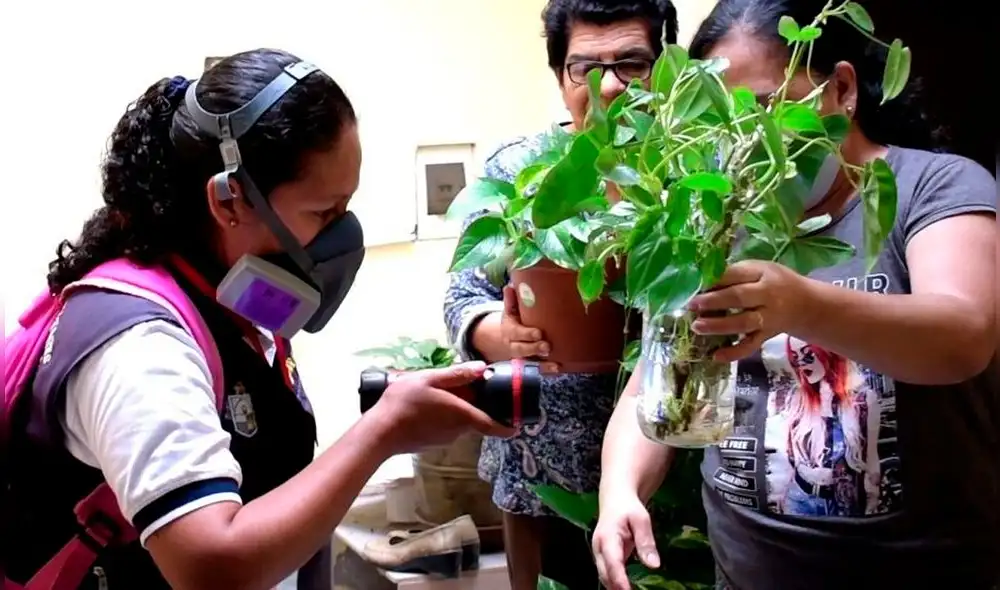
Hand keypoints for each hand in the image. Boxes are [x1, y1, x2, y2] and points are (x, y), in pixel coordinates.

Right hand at [372, 362, 515, 453]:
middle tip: (462, 388)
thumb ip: (456, 374)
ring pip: (458, 423)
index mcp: (462, 415)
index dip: (509, 426)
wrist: (379, 432)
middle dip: (474, 405)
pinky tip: (424, 408)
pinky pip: (445, 429)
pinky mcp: (432, 444)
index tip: (518, 425)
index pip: (494, 426)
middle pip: (474, 418)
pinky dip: (443, 418)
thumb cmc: (404, 403)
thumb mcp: (429, 379)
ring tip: (435, 394)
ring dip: (455, 410)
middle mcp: (458, 431)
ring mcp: (444, 440)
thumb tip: (481, 368)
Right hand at [500, 285, 558, 372]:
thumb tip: (510, 286)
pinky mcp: (533, 363)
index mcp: (509, 331)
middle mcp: (515, 346)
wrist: (508, 338)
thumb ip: (511, 300)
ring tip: (555, 363)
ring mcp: (524, 356)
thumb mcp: (510, 310)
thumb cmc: (514, 320)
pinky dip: (549, 370)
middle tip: (547, 346)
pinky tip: (559, 368)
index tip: (538, 333)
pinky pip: (540, 369)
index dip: (526, 334)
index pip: (516, 333)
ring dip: (543, 364)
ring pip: (532, 362)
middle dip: (534, 349)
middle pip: (522, 350)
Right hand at [592, 491, 658, 589]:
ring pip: (605, 576)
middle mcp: (599, 548)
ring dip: (616, 587)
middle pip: (605, 574)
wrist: (615, 498)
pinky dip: (616, 583)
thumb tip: (654, 565)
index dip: (620, 580)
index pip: (613, 563)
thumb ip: (646, 542)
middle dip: (617, 588)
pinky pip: (608, 573)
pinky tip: (628, 588)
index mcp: (607, 538)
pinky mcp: (603, 557)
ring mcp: (599, 554)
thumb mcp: (641, 520)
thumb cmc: (629, 507)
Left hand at [687, 260, 811, 361]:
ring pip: (743, 323)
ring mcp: (768, 318)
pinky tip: (716, 356)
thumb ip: (735, 274)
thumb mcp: (760, 270)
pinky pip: (750, 346)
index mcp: (763, 274)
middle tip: (692, 305)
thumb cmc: (774, 283)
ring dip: (718, 326)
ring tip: (697, 326)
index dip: (714, 280)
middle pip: (739, 298)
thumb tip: (701, 281)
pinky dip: (734, 353)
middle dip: (713, 302)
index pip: (736, 275)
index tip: (695, 284)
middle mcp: (767, 296)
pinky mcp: (766, 336)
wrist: (806, 304)